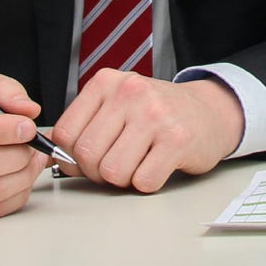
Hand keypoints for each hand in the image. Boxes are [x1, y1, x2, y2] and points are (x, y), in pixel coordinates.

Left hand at [53, 72, 244, 192]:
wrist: (209, 111)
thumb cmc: (157, 114)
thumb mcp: (117, 106)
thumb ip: (86, 127)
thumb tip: (56, 160)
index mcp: (107, 82)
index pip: (64, 133)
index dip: (73, 156)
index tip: (90, 157)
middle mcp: (130, 92)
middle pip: (87, 155)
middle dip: (98, 172)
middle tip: (118, 163)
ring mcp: (155, 114)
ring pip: (112, 172)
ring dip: (124, 179)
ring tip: (139, 163)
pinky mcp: (178, 139)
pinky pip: (143, 181)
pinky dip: (148, 183)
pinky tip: (158, 164)